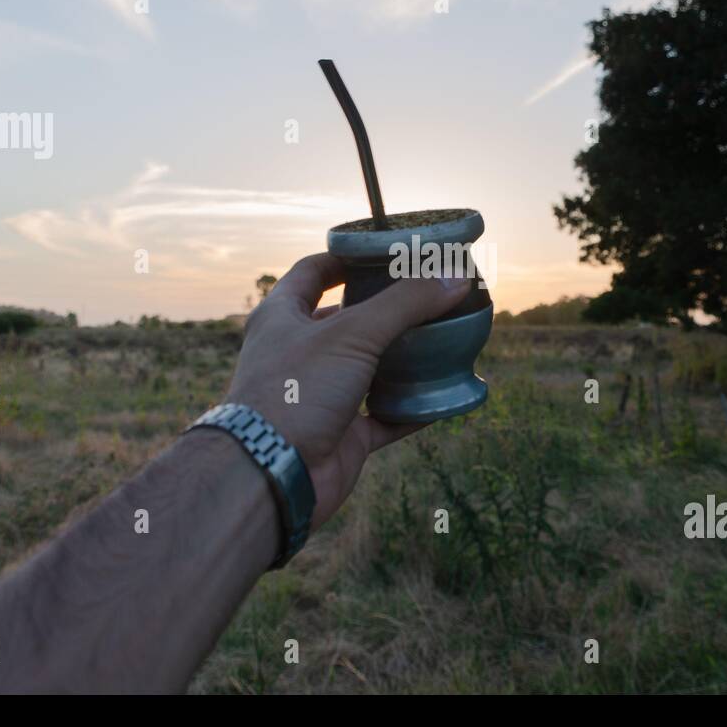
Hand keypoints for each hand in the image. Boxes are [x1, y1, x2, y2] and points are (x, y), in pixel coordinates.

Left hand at [225, 252, 470, 528]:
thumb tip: (455, 280)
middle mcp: (299, 353)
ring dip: (405, 357)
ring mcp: (321, 396)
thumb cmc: (295, 391)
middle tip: (429, 295)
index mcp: (283, 317)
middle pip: (348, 320)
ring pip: (370, 369)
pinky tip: (447, 394)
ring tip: (445, 337)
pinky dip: (416, 406)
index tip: (387, 251)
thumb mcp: (352, 333)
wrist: (271, 475)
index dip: (348, 258)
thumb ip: (405, 304)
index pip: (314, 272)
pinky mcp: (343, 435)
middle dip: (387, 309)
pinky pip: (387, 415)